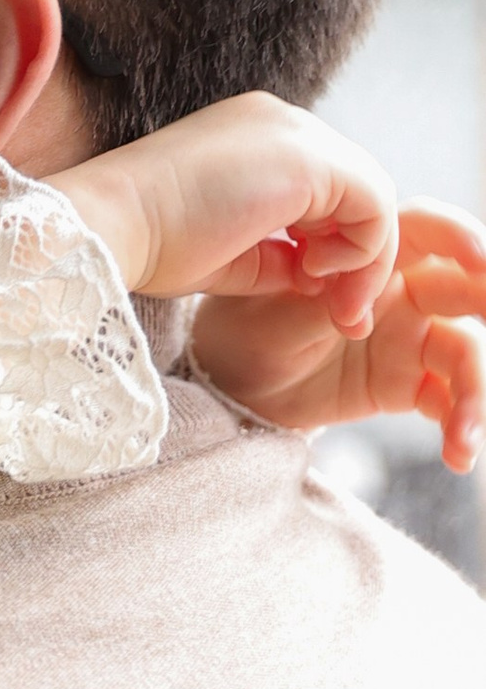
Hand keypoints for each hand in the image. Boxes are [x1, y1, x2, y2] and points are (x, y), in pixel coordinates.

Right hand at [58, 89, 398, 332]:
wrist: (109, 227)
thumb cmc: (145, 245)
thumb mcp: (227, 255)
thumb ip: (278, 257)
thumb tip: (319, 278)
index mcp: (253, 138)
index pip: (324, 191)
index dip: (334, 249)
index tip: (319, 301)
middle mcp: (280, 123)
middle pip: (355, 192)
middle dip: (358, 259)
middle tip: (344, 316)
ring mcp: (296, 133)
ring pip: (372, 197)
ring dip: (364, 261)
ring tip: (334, 305)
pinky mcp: (309, 159)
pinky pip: (374, 205)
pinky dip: (361, 251)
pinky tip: (316, 277)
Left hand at [192, 204, 485, 467]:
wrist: (227, 386)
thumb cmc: (242, 326)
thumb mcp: (275, 305)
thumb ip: (328, 293)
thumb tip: (369, 288)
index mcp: (373, 255)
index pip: (428, 232)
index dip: (461, 238)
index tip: (482, 262)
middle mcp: (404, 291)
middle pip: (467, 290)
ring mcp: (411, 339)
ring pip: (466, 354)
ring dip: (476, 394)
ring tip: (465, 436)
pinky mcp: (408, 385)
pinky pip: (448, 401)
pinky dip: (460, 428)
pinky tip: (459, 456)